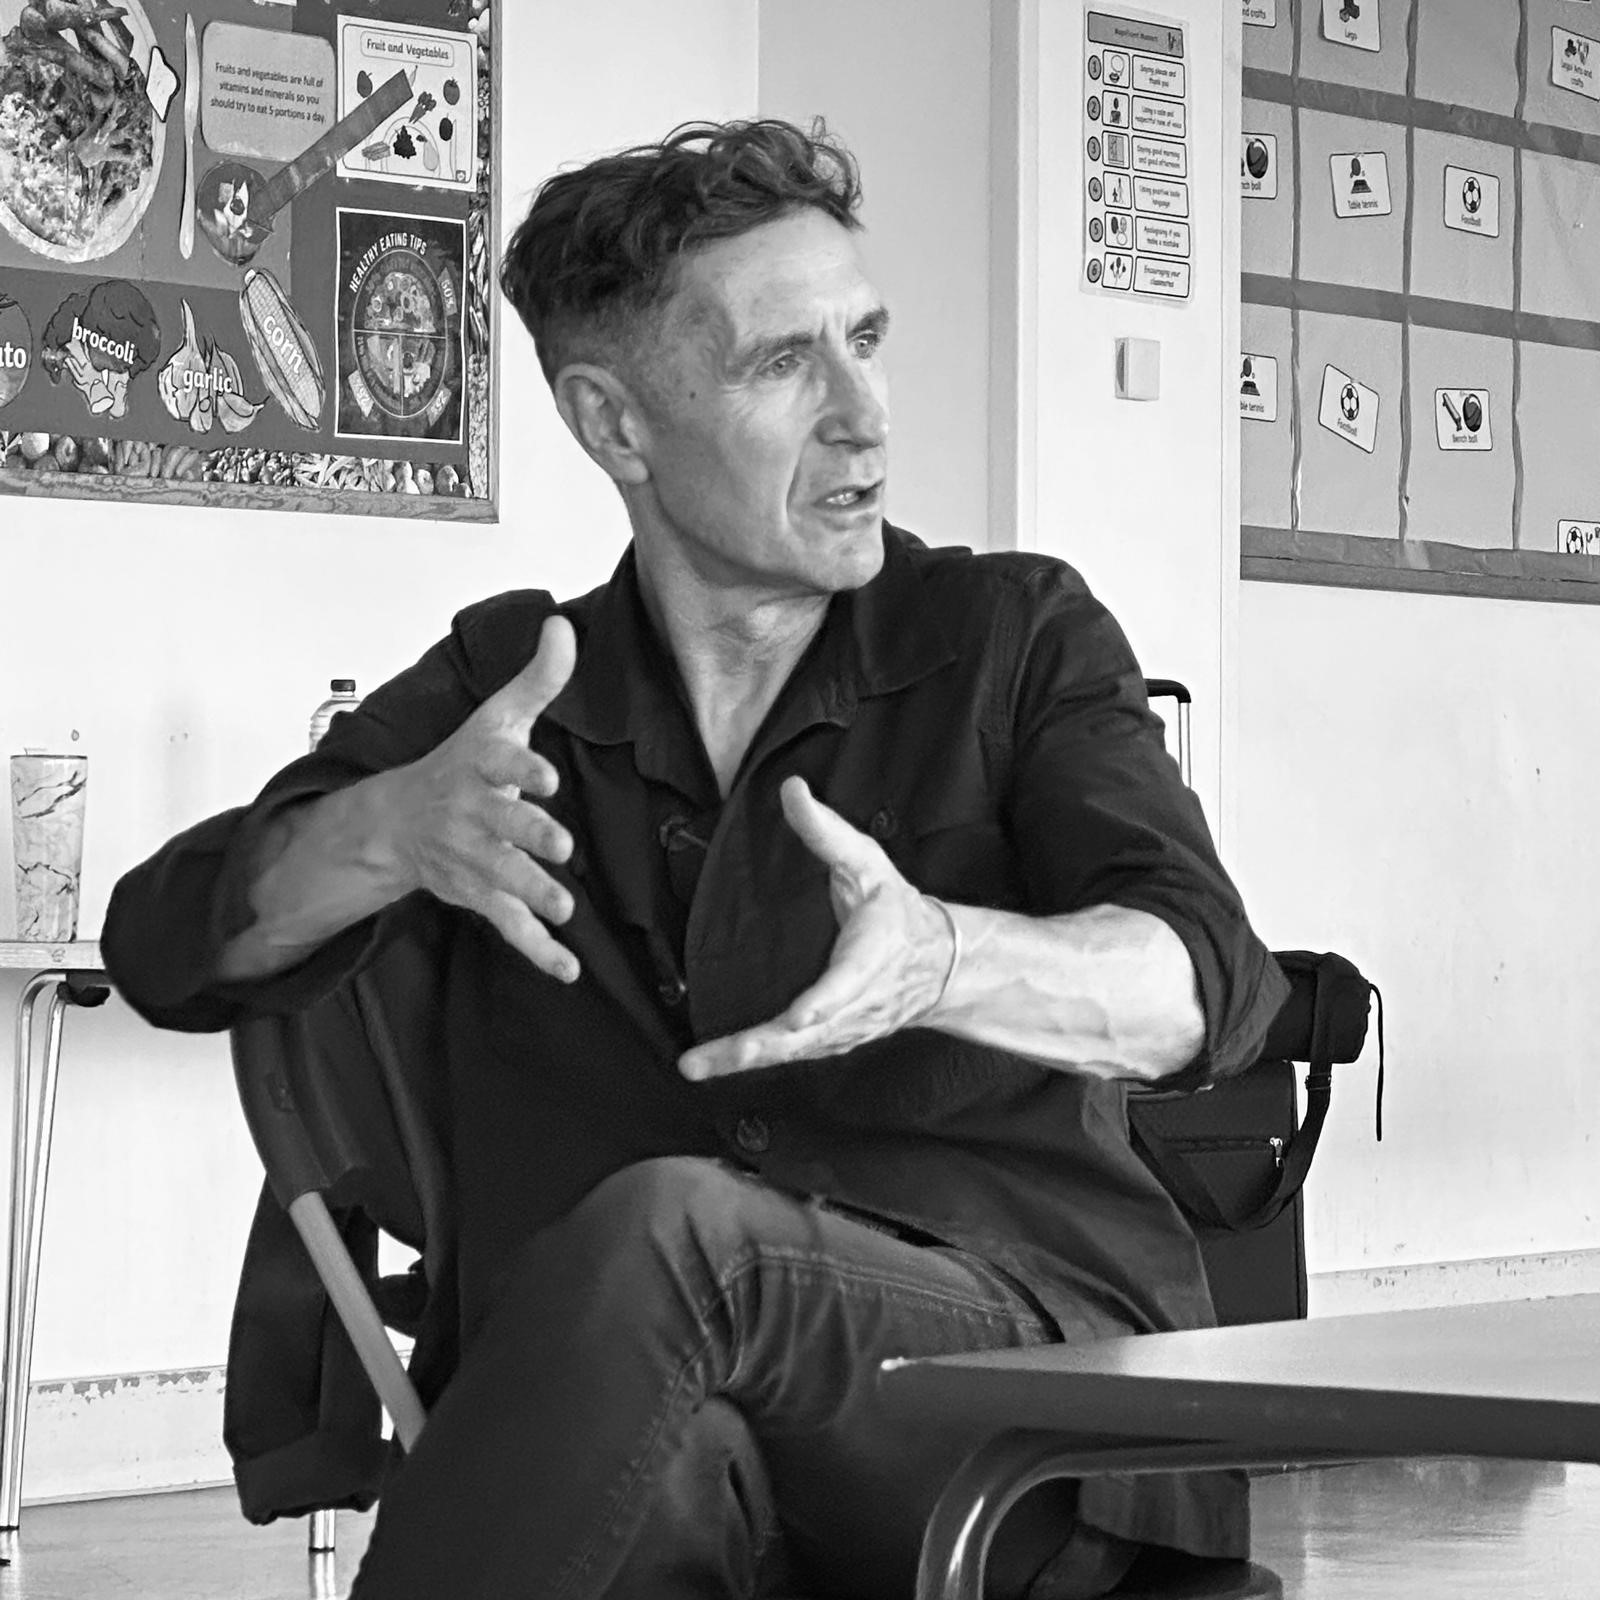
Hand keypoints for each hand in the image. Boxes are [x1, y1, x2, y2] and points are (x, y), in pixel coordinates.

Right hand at [389, 614, 581, 980]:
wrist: (398, 820)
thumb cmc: (463, 764)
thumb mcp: (497, 718)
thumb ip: (538, 679)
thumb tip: (562, 626)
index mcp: (480, 767)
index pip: (501, 763)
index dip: (522, 769)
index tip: (547, 775)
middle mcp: (474, 815)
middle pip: (504, 826)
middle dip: (529, 837)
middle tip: (560, 847)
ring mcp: (474, 859)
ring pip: (503, 879)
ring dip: (532, 894)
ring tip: (562, 908)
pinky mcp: (479, 894)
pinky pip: (508, 926)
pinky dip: (536, 950)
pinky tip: (566, 968)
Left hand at [679, 776, 955, 1079]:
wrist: (938, 964)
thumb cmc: (896, 910)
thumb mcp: (868, 862)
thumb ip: (826, 830)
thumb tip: (791, 789)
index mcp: (869, 957)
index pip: (846, 983)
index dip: (824, 1003)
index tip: (800, 1018)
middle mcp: (858, 1002)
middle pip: (808, 1034)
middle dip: (762, 1047)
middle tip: (719, 1055)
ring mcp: (846, 1028)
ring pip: (795, 1052)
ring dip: (745, 1060)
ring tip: (697, 1066)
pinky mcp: (833, 1040)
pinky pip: (793, 1055)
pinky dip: (755, 1063)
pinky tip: (718, 1066)